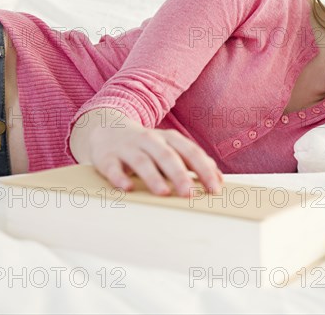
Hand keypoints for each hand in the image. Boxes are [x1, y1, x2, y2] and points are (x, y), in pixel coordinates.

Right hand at [70, 108, 222, 196]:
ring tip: (163, 193)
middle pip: (168, 156)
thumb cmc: (147, 146)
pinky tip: (127, 188)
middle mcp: (150, 140)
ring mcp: (128, 148)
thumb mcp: (171, 148)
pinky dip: (119, 177)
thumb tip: (218, 178)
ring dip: (153, 177)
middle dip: (180, 175)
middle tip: (190, 194)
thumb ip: (193, 161)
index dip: (204, 169)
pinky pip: (113, 167)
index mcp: (170, 139)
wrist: (107, 129)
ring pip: (142, 161)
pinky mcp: (107, 157)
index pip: (190, 152)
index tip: (215, 189)